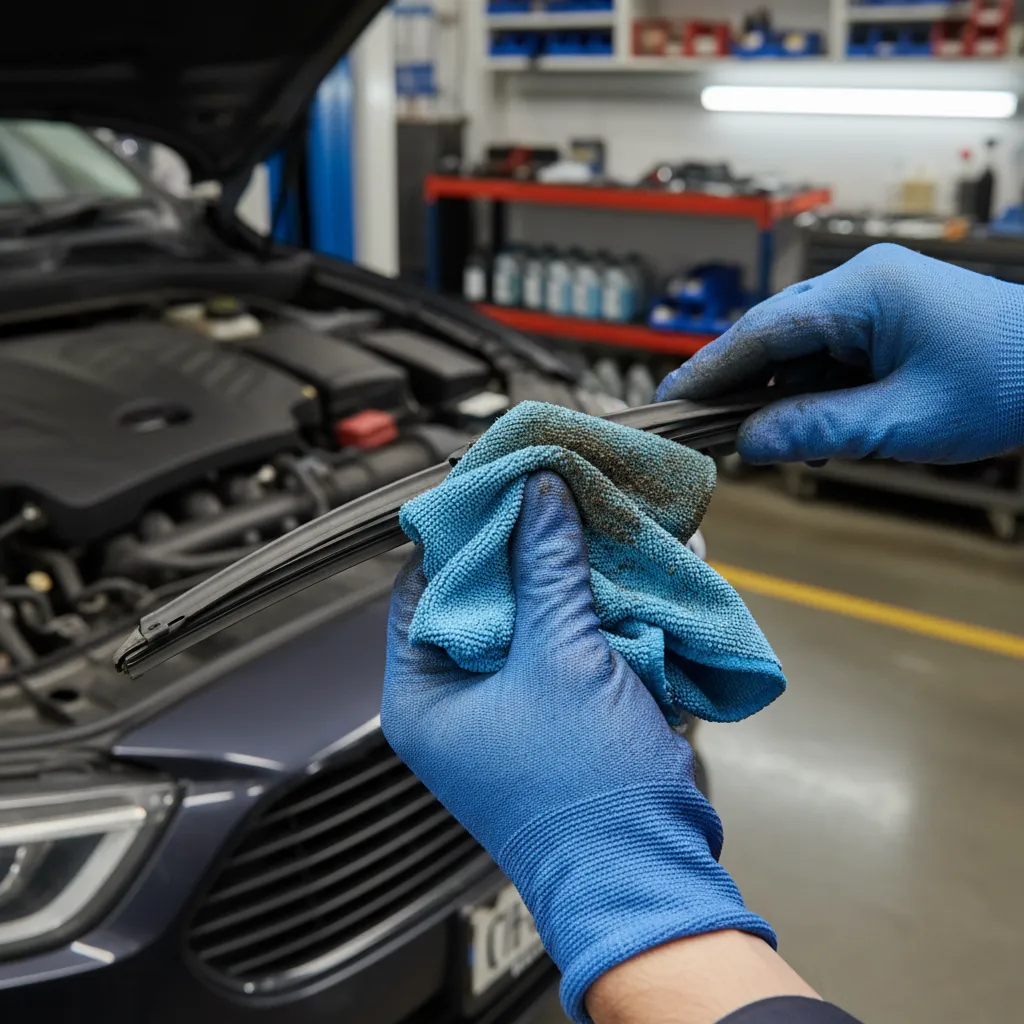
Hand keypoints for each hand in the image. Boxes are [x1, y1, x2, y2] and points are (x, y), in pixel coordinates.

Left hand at [382, 472, 773, 1022]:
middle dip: (529, 544)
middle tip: (555, 489)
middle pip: (484, 595)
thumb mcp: (563, 660)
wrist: (649, 875)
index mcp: (425, 694)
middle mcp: (459, 699)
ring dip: (571, 571)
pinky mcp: (561, 711)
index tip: (500, 483)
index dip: (464, 530)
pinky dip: (599, 607)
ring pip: (535, 614)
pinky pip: (571, 641)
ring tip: (597, 516)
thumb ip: (549, 569)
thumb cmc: (585, 794)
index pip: (424, 585)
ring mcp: (512, 705)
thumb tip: (539, 494)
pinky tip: (629, 568)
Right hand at [656, 243, 1023, 464]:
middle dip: (737, 383)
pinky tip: (811, 427)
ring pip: (795, 348)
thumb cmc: (1005, 382)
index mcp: (863, 291)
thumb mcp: (903, 421)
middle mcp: (860, 284)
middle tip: (697, 424)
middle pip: (771, 334)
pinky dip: (810, 392)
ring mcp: (871, 297)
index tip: (672, 400)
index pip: (762, 330)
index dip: (711, 369)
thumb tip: (752, 442)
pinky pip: (825, 354)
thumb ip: (819, 430)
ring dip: (779, 395)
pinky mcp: (882, 317)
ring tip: (769, 441)